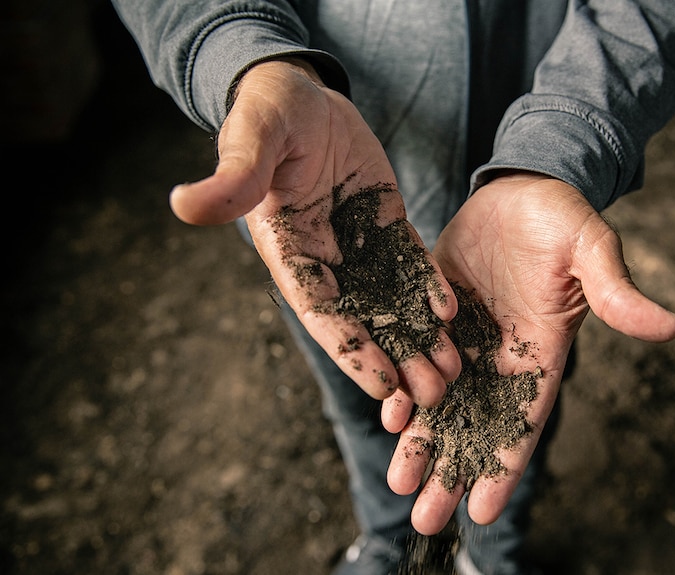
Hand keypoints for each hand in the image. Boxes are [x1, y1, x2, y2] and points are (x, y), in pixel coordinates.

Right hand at [169, 59, 459, 406]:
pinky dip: (428, 288)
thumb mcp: (253, 137)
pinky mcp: (386, 223)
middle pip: (364, 319)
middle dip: (396, 359)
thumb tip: (183, 205)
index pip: (322, 311)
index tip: (381, 384)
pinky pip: (411, 262)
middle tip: (430, 397)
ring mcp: (359, 243)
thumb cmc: (268, 111)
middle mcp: (325, 257)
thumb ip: (234, 176)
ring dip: (419, 337)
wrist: (301, 95)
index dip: (351, 349)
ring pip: (392, 300)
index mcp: (288, 249)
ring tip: (452, 371)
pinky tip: (450, 313)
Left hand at [383, 172, 674, 534]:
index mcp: (539, 353)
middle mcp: (500, 356)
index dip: (502, 465)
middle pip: (474, 425)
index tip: (481, 512)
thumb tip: (671, 326)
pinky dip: (403, 389)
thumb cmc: (564, 217)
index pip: (522, 421)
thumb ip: (616, 292)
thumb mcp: (592, 250)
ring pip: (440, 402)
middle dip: (450, 471)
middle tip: (423, 520)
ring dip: (420, 443)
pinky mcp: (435, 315)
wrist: (522, 189)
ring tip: (398, 484)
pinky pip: (415, 360)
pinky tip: (388, 415)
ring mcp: (464, 338)